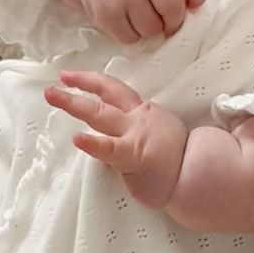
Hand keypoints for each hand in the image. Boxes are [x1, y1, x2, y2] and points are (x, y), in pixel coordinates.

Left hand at [46, 70, 188, 209]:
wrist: (200, 176)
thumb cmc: (179, 162)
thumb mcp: (162, 136)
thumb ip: (139, 132)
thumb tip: (120, 136)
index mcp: (144, 113)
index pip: (115, 90)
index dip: (91, 80)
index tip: (71, 76)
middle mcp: (138, 118)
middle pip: (104, 96)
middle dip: (77, 86)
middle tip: (54, 83)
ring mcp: (135, 135)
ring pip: (100, 113)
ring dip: (74, 103)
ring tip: (53, 96)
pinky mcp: (134, 157)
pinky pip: (110, 149)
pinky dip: (93, 143)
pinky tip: (78, 139)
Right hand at [77, 0, 206, 43]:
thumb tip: (192, 11)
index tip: (193, 4)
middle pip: (172, 8)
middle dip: (173, 19)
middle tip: (165, 17)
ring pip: (150, 28)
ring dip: (150, 27)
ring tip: (142, 14)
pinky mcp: (105, 12)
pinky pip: (129, 37)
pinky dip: (131, 33)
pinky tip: (127, 18)